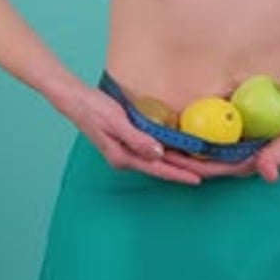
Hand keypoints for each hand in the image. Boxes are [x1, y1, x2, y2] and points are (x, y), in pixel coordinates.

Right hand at [65, 86, 201, 185]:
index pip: (158, 169)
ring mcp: (124, 151)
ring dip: (175, 163)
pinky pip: (149, 150)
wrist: (74, 99)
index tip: (198, 179)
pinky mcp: (125, 141)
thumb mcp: (116, 122)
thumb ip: (137, 139)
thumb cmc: (93, 109)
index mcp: (123, 157)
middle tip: (205, 173)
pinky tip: (174, 149)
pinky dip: (165, 152)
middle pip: (159, 167)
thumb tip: (158, 154)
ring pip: (156, 160)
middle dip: (182, 171)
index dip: (179, 174)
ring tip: (196, 165)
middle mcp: (125, 158)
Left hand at [163, 118, 279, 182]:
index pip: (216, 166)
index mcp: (252, 163)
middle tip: (155, 145)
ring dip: (188, 145)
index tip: (172, 157)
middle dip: (182, 156)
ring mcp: (242, 148)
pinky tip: (185, 122)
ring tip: (162, 135)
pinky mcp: (243, 137)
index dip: (193, 163)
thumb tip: (265, 169)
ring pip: (209, 150)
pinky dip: (202, 132)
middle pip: (206, 161)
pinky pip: (218, 136)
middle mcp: (242, 159)